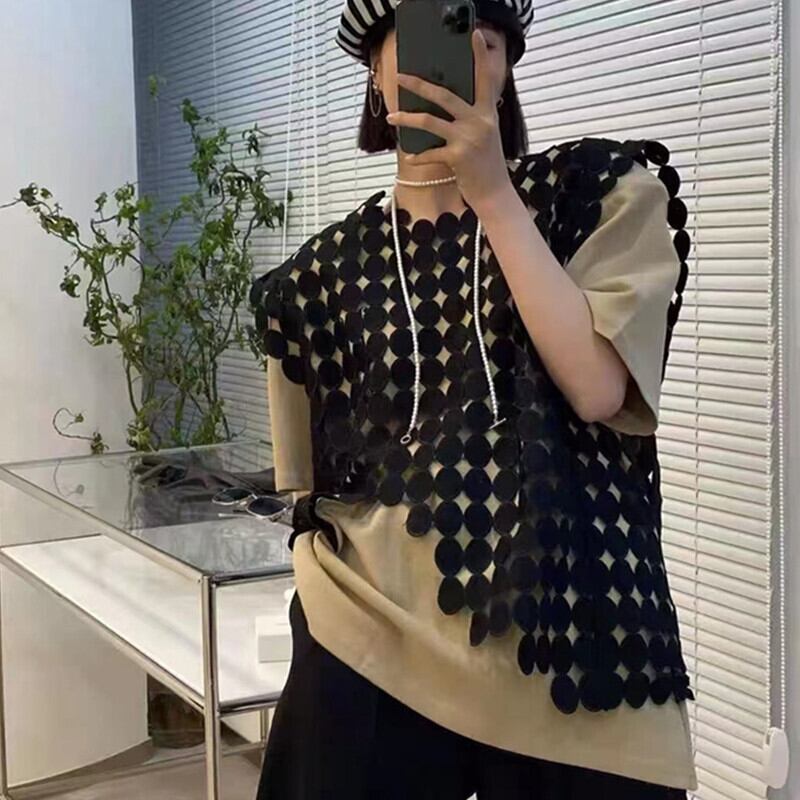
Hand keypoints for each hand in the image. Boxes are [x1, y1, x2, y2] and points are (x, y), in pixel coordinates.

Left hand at [385, 29, 511, 212]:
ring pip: (430, 121)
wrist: (494, 193)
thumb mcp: (483, 135)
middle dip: (419, 85)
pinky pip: (430, 153)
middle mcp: (479, 122)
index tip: (476, 35)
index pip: (485, 79)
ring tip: (391, 117)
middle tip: (401, 76)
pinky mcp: (457, 157)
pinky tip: (410, 157)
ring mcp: (468, 139)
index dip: (480, 56)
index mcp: (487, 113)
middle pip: (444, 96)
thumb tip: (441, 105)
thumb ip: (469, 118)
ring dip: (406, 119)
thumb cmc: (485, 163)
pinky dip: (417, 156)